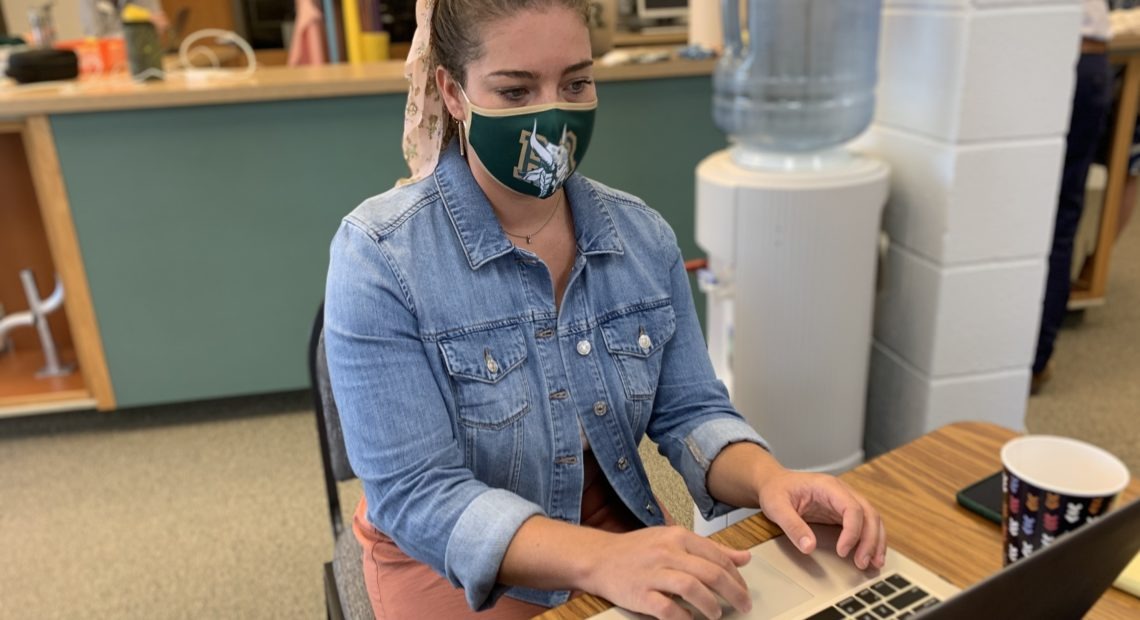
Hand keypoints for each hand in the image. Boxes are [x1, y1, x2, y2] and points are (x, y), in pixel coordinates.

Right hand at [583, 526, 752, 619]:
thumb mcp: (674, 540)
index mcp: (678, 536)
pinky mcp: (640, 594)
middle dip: (733, 592)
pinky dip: (683, 617)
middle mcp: (666, 552)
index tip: (744, 590)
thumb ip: (710, 550)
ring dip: (710, 605)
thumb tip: (744, 558)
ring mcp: (652, 573)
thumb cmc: (638, 550)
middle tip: (743, 605)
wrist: (598, 558)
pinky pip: (667, 609)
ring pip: (692, 588)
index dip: (737, 577)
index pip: (718, 557)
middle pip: (711, 573)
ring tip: (716, 613)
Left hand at [756, 471, 886, 569]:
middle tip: (862, 563)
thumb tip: (808, 547)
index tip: (843, 551)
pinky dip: (871, 540)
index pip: (852, 508)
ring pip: (872, 519)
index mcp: (828, 486)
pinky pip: (864, 524)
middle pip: (868, 514)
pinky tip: (870, 555)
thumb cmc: (776, 490)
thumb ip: (792, 526)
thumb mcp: (776, 507)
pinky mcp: (843, 512)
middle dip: (870, 540)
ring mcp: (844, 501)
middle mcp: (842, 492)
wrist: (774, 483)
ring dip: (876, 541)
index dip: (852, 532)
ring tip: (874, 563)